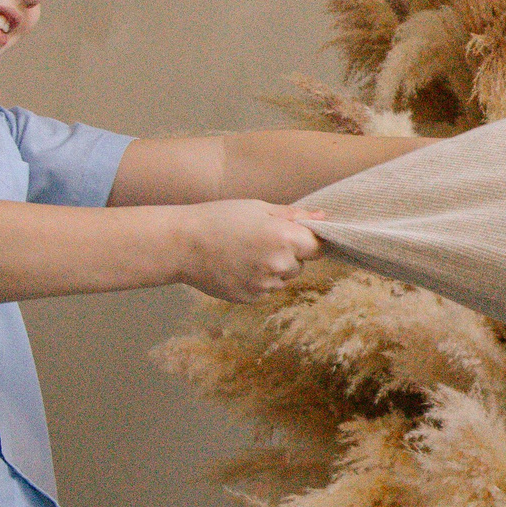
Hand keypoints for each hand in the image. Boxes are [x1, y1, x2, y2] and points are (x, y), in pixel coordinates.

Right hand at [177, 202, 324, 301]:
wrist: (182, 244)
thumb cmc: (219, 218)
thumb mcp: (258, 208)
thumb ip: (293, 215)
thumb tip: (323, 217)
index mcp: (284, 238)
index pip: (318, 247)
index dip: (309, 242)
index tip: (297, 237)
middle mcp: (278, 264)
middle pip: (300, 265)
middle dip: (287, 255)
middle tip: (259, 241)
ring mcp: (264, 285)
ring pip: (282, 279)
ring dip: (272, 270)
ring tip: (244, 254)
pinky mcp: (250, 298)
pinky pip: (265, 290)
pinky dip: (256, 281)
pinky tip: (236, 267)